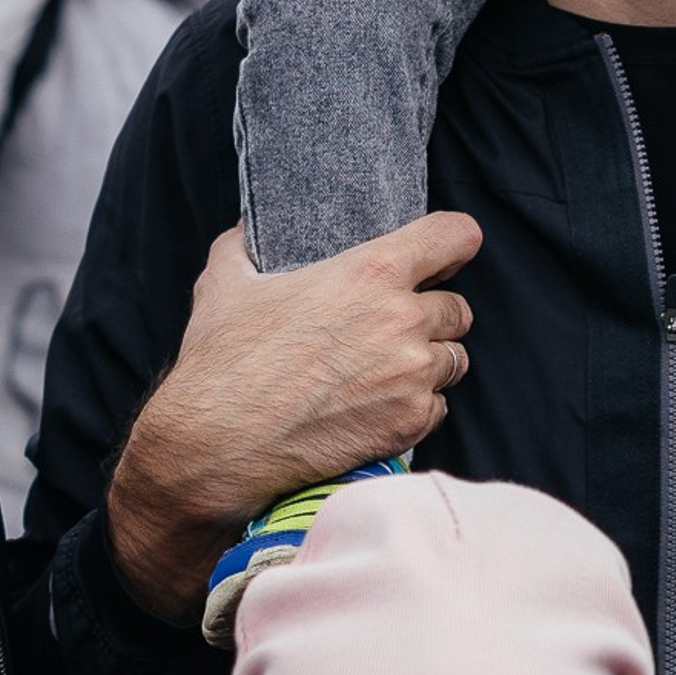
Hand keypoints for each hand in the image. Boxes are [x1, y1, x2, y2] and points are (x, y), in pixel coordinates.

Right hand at [107, 212, 482, 623]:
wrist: (218, 444)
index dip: (454, 241)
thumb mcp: (225, 281)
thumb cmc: (223, 361)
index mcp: (370, 272)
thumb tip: (248, 230)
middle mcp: (402, 321)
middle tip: (393, 326)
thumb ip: (246, 244)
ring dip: (428, 361)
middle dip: (432, 313)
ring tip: (383, 370)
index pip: (453, 236)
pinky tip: (375, 406)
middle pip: (458, 307)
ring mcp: (411, 376)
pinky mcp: (409, 423)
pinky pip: (437, 407)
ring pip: (453, 359)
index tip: (447, 252)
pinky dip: (415, 405)